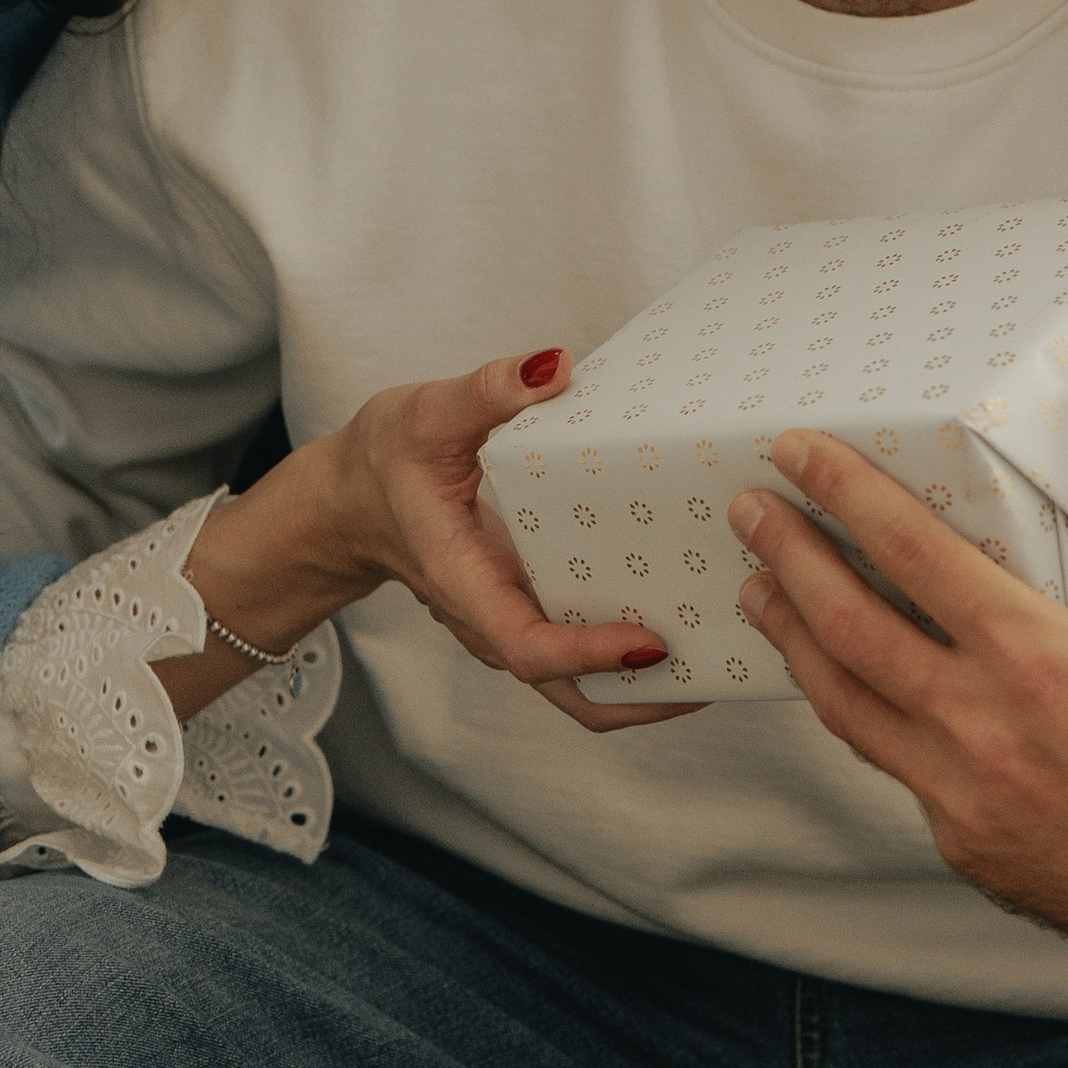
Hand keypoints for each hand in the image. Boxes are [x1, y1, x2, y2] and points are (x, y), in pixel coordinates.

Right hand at [181, 352, 699, 734]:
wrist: (351, 498)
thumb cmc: (387, 457)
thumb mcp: (427, 412)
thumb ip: (488, 390)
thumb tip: (553, 366)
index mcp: (465, 582)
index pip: (529, 647)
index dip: (590, 654)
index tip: (650, 639)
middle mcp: (491, 617)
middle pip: (567, 695)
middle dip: (640, 700)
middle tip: (716, 669)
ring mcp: (508, 621)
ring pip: (576, 687)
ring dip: (641, 687)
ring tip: (716, 653)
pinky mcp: (523, 610)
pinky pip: (577, 655)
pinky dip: (625, 656)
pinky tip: (679, 618)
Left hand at [726, 370, 1067, 1054]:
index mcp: (1037, 659)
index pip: (909, 553)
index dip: (843, 494)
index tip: (795, 453)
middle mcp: (984, 732)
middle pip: (845, 628)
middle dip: (786, 558)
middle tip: (749, 511)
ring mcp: (964, 799)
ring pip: (844, 705)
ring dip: (793, 639)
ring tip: (759, 589)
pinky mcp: (963, 846)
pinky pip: (890, 763)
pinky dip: (856, 710)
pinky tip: (843, 674)